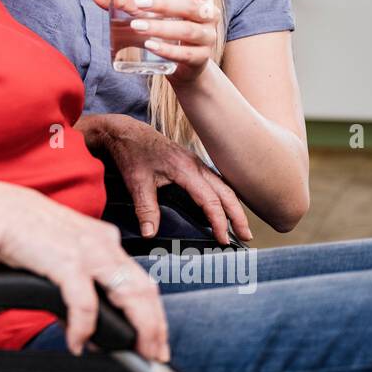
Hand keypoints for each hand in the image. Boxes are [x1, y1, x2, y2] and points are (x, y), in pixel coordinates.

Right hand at [0, 181, 168, 361]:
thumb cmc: (22, 227)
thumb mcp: (63, 245)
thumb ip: (80, 269)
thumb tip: (84, 307)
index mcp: (104, 238)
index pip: (141, 279)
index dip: (153, 312)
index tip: (153, 334)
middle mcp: (103, 244)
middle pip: (145, 291)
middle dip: (155, 327)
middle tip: (154, 354)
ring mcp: (88, 252)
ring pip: (130, 297)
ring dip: (138, 331)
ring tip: (136, 353)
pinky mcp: (67, 262)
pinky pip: (85, 305)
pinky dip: (85, 328)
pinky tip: (78, 342)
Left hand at [77, 114, 251, 244]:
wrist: (125, 131)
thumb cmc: (132, 153)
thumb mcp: (136, 182)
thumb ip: (146, 209)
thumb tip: (150, 234)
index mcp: (185, 169)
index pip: (210, 200)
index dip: (218, 221)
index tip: (223, 240)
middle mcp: (196, 165)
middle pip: (225, 192)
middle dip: (237, 215)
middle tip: (246, 237)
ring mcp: (195, 162)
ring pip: (223, 185)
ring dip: (233, 205)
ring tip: (241, 226)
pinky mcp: (191, 163)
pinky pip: (215, 180)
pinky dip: (224, 195)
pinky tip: (225, 206)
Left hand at [92, 0, 219, 85]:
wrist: (182, 64)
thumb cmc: (166, 29)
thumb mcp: (149, 13)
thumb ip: (127, 3)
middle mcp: (209, 14)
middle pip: (191, 6)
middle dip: (164, 5)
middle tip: (139, 5)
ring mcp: (208, 37)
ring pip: (188, 30)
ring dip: (161, 28)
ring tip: (138, 27)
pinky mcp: (201, 58)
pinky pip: (186, 54)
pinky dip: (167, 50)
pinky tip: (150, 46)